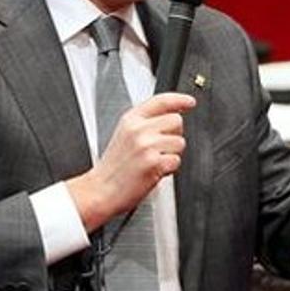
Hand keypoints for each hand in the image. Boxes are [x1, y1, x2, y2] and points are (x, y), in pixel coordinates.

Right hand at [66, 92, 194, 231]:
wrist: (100, 191)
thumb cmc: (114, 167)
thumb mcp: (124, 135)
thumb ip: (145, 123)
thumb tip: (173, 116)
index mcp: (131, 120)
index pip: (161, 101)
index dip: (180, 99)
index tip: (190, 102)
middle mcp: (138, 130)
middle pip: (176, 121)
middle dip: (174, 135)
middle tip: (159, 149)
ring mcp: (146, 146)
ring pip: (180, 142)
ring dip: (172, 154)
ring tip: (153, 162)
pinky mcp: (153, 163)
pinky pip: (176, 161)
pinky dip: (169, 169)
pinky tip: (153, 172)